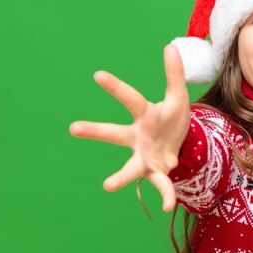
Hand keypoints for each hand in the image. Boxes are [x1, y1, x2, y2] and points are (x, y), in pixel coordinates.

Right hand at [69, 45, 189, 210]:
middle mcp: (137, 137)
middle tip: (72, 128)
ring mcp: (145, 156)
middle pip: (114, 133)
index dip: (115, 87)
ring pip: (130, 167)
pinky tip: (167, 206)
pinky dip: (165, 195)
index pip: (130, 99)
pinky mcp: (157, 172)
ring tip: (107, 185)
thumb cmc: (172, 120)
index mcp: (144, 115)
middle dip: (95, 130)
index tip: (98, 75)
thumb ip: (174, 74)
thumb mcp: (178, 96)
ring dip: (120, 176)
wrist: (180, 145)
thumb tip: (170, 46)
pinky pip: (160, 185)